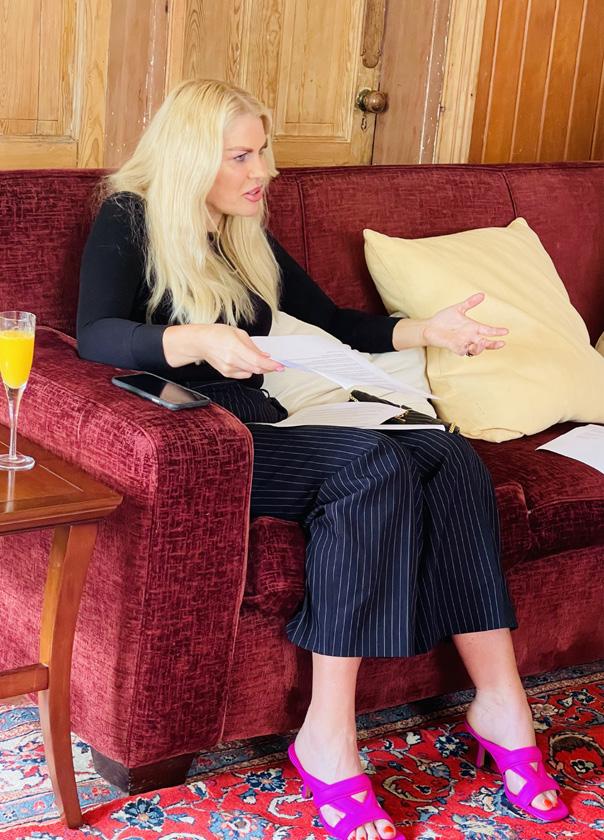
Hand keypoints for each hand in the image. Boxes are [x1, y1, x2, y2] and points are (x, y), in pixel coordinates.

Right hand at [163, 323, 284, 376]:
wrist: (201, 342)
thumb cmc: (217, 334)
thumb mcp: (238, 333)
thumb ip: (253, 346)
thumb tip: (264, 355)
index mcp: (235, 347)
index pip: (257, 360)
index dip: (271, 365)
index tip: (280, 366)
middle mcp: (231, 360)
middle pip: (256, 369)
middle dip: (269, 367)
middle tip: (277, 364)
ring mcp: (228, 368)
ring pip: (251, 372)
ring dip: (258, 367)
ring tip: (256, 358)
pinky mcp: (226, 373)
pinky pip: (244, 374)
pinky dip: (249, 369)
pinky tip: (245, 361)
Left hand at [422, 293, 507, 355]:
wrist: (429, 327)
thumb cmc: (443, 319)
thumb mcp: (458, 308)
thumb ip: (470, 303)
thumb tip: (482, 294)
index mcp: (472, 327)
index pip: (488, 330)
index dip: (497, 331)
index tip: (506, 331)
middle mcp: (469, 336)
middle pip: (485, 343)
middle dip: (493, 344)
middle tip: (502, 343)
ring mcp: (462, 342)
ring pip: (475, 350)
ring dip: (480, 348)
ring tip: (482, 342)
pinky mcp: (454, 347)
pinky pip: (462, 351)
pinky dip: (465, 349)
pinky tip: (467, 346)